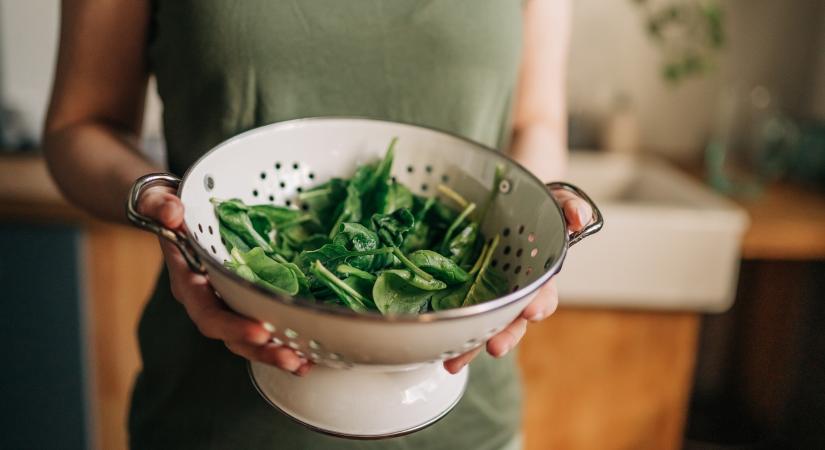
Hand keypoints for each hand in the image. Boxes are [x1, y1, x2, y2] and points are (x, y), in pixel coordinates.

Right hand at [137, 186, 312, 375]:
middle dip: (261, 350)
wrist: (174, 214)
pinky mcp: (244, 299)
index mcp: (188, 283)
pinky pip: (263, 324)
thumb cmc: (168, 208)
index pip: (208, 313)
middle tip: (291, 359)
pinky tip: (310, 351)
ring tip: (304, 364)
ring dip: (277, 353)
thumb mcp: (160, 201)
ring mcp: (227, 302)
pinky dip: (285, 340)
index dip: (232, 326)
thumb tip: (171, 213)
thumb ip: (160, 205)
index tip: (260, 331)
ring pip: (249, 338)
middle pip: (232, 337)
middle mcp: (208, 300)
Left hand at [443, 188, 591, 372]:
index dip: (539, 304)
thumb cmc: (532, 207)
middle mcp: (513, 291)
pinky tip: (434, 347)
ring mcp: (487, 294)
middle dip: (505, 336)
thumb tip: (578, 218)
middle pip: (511, 321)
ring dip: (470, 347)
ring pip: (482, 326)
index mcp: (537, 275)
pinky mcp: (462, 290)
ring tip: (454, 363)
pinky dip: (447, 331)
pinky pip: (456, 313)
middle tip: (494, 347)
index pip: (543, 295)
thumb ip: (569, 207)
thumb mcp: (554, 201)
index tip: (532, 311)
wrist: (502, 200)